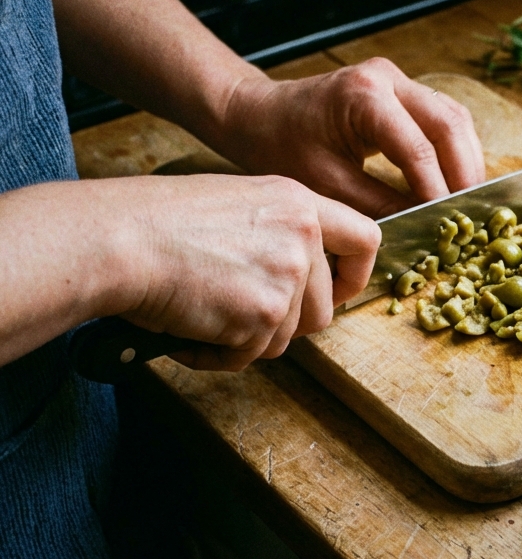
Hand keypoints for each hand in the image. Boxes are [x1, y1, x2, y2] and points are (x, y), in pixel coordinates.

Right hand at [107, 174, 379, 369]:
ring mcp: (288, 275)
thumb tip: (297, 277)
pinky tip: (188, 332)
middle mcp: (303, 236)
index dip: (355, 275)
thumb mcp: (235, 205)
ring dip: (245, 340)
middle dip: (282, 325)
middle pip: (322, 309)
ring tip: (201, 317)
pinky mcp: (264, 314)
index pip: (365, 239)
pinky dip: (217, 355)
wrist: (119, 240)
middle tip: (237, 316)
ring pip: (286, 337)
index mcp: (298, 203)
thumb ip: (277, 234)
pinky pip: (250, 355)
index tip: (336, 293)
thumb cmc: (157, 222)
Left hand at [209, 58, 486, 217]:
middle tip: (470, 213)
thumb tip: (423, 227)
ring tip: (468, 201)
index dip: (437, 188)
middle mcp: (387, 78)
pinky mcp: (403, 91)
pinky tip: (455, 180)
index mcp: (363, 95)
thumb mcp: (326, 184)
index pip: (417, 146)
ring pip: (454, 118)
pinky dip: (455, 151)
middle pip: (449, 124)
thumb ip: (378, 205)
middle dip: (464, 172)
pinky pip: (444, 118)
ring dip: (466, 160)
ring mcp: (398, 80)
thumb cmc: (281, 146)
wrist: (258, 114)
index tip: (448, 222)